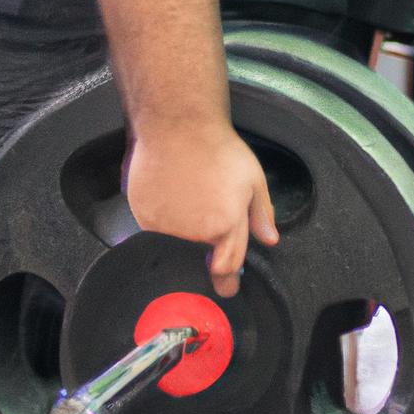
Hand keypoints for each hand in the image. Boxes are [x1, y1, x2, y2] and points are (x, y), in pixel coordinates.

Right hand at [124, 122, 278, 297]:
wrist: (177, 125)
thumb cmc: (216, 147)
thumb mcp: (253, 178)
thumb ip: (261, 214)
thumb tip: (269, 240)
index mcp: (225, 226)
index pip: (227, 269)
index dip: (227, 282)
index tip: (227, 288)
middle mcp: (194, 233)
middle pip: (200, 255)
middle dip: (206, 248)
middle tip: (205, 216)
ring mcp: (166, 227)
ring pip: (176, 244)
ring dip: (182, 232)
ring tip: (188, 196)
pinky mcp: (144, 217)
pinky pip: (154, 231)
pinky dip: (162, 220)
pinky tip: (170, 194)